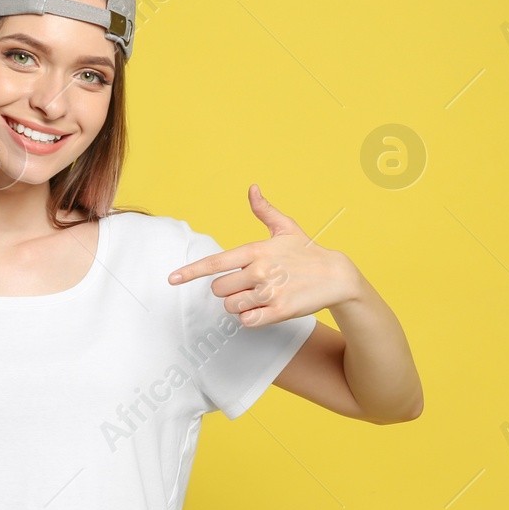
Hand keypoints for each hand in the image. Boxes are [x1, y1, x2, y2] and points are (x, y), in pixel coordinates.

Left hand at [167, 184, 360, 326]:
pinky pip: (247, 321)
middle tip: (249, 285)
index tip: (172, 279)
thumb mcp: (286, 228)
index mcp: (256, 250)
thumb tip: (252, 188)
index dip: (190, 272)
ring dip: (241, 305)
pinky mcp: (279, 311)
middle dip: (228, 290)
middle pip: (219, 290)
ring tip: (260, 296)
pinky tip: (265, 309)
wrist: (336, 276)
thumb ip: (265, 210)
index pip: (215, 263)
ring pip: (232, 307)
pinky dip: (251, 318)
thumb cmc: (307, 252)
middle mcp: (259, 271)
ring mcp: (269, 292)